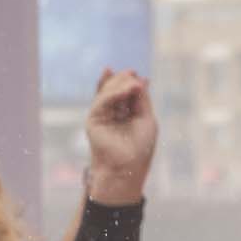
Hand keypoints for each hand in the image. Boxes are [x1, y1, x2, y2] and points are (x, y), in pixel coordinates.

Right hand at [82, 67, 157, 202]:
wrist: (128, 166)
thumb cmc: (140, 147)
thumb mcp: (146, 118)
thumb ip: (141, 99)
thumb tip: (141, 79)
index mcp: (126, 114)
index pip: (126, 93)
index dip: (131, 82)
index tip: (139, 75)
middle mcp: (113, 113)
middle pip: (115, 90)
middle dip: (124, 80)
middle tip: (133, 73)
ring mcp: (102, 116)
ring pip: (107, 93)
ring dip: (120, 85)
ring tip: (133, 82)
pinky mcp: (93, 120)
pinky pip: (102, 102)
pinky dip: (113, 94)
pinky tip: (126, 90)